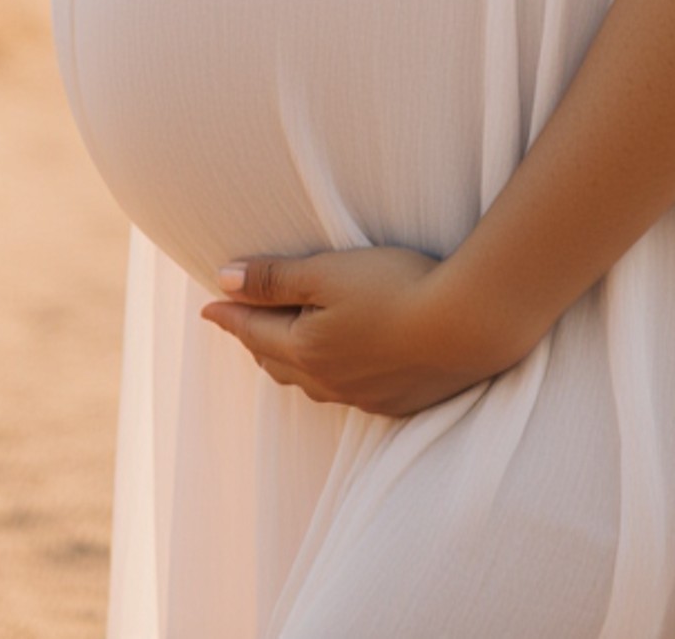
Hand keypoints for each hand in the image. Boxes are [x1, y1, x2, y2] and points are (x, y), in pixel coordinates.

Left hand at [199, 246, 519, 416]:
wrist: (467, 325)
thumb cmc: (396, 287)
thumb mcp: (329, 271)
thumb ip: (275, 278)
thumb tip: (223, 282)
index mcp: (305, 348)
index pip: (254, 330)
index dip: (230, 315)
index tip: (208, 308)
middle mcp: (327, 380)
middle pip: (277, 361)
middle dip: (256, 340)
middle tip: (241, 324)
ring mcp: (362, 396)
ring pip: (310, 382)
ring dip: (290, 362)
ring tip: (282, 347)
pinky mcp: (396, 402)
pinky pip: (345, 394)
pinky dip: (328, 377)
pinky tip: (340, 369)